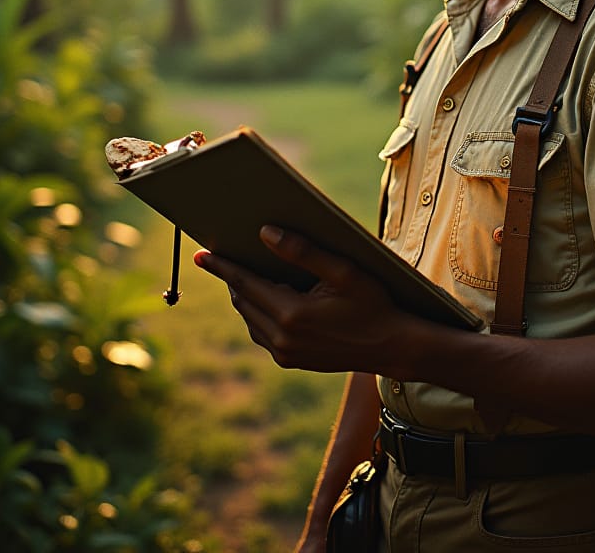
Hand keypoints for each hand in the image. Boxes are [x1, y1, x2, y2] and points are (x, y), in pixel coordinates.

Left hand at [193, 226, 410, 373]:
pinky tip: (267, 298)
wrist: (392, 345)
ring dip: (245, 296)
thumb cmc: (373, 303)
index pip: (245, 284)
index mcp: (292, 314)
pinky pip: (262, 333)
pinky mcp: (291, 361)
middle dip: (232, 278)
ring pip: (250, 319)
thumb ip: (303, 251)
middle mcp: (283, 339)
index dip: (223, 267)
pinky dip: (258, 313)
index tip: (201, 254)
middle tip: (222, 256)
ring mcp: (286, 354)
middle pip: (243, 301)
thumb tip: (264, 233)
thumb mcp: (344, 270)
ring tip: (245, 273)